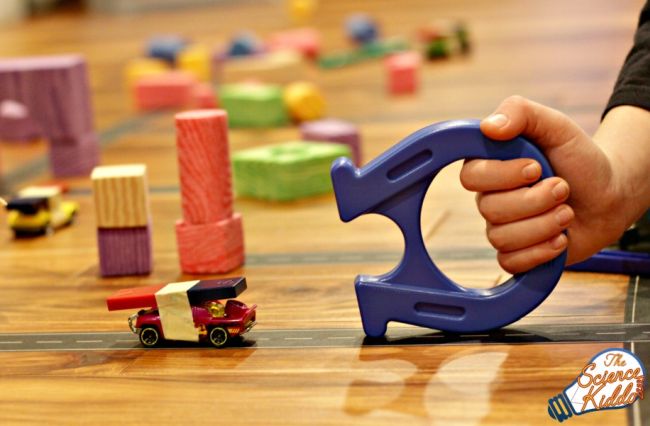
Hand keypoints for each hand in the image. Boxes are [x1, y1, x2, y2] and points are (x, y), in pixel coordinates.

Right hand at [460, 96, 632, 273]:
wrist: (610, 196)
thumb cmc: (580, 160)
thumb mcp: (556, 126)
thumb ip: (520, 113)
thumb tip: (488, 126)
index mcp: (490, 167)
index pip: (470, 177)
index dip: (502, 176)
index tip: (536, 168)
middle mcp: (490, 198)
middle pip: (490, 209)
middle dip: (535, 201)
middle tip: (563, 188)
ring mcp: (501, 228)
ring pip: (502, 238)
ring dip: (545, 225)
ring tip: (567, 213)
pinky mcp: (516, 254)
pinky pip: (510, 262)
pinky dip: (541, 252)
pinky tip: (560, 238)